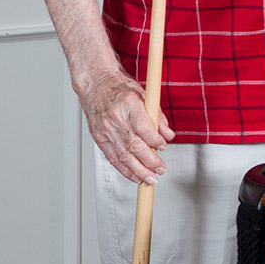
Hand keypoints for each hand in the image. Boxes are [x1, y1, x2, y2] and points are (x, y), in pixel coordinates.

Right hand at [79, 69, 174, 184]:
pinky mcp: (99, 138)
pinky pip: (112, 157)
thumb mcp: (145, 94)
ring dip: (138, 170)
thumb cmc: (121, 88)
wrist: (96, 84)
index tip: (164, 146)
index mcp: (129, 104)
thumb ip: (158, 115)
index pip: (143, 127)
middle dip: (149, 161)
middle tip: (161, 169)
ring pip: (123, 155)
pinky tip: (134, 176)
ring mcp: (105, 129)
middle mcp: (115, 118)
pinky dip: (124, 169)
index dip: (155, 140)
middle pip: (134, 145)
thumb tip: (168, 135)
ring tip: (150, 179)